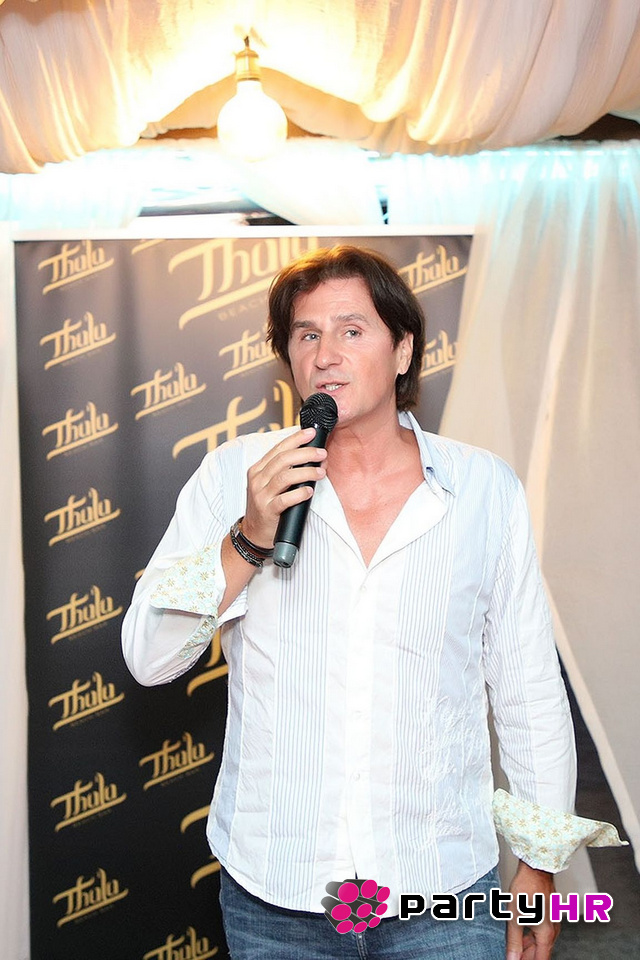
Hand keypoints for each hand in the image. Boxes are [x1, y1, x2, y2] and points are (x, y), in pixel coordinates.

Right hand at [241, 427, 326, 548]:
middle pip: (283, 460)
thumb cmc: (266, 506)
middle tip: (322, 453)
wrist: (253, 532)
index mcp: (258, 469)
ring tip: (321, 472)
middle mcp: (257, 480)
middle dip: (305, 453)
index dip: (296, 439)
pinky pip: (284, 500)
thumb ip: (285, 470)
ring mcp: (261, 495)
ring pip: (284, 477)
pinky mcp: (267, 511)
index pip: (278, 449)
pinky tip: (309, 491)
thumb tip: (311, 457)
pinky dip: (299, 494)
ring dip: (306, 472)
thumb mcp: (270, 484)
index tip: (311, 433)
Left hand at [506, 861, 559, 959]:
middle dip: (527, 958)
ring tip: (514, 950)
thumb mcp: (514, 918)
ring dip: (529, 949)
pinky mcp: (548, 914)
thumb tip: (512, 959)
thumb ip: (514, 942)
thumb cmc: (526, 888)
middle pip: (541, 953)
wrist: (536, 868)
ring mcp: (552, 922)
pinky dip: (531, 938)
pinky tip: (521, 937)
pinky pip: (541, 933)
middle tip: (513, 957)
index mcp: (546, 935)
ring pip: (541, 943)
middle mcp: (553, 930)